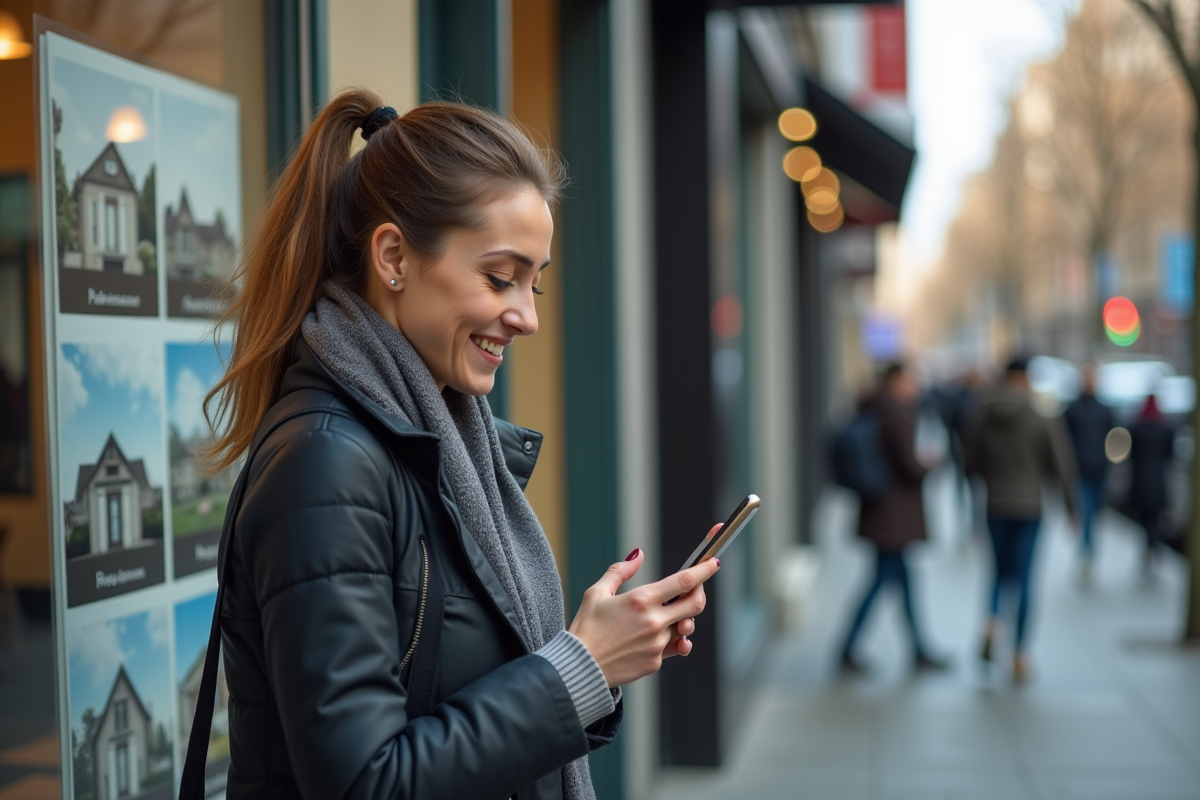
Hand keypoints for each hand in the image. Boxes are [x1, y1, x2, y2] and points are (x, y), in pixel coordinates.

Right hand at [568, 525, 722, 686]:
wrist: (579, 668)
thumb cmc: (586, 628)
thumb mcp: (597, 593)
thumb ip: (620, 571)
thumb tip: (638, 554)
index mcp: (641, 600)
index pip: (685, 581)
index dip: (704, 570)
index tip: (713, 563)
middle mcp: (654, 622)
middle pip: (696, 605)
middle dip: (700, 594)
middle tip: (695, 589)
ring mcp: (657, 644)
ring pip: (684, 628)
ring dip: (681, 619)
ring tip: (667, 616)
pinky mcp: (655, 663)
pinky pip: (671, 647)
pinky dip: (668, 639)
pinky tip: (656, 636)